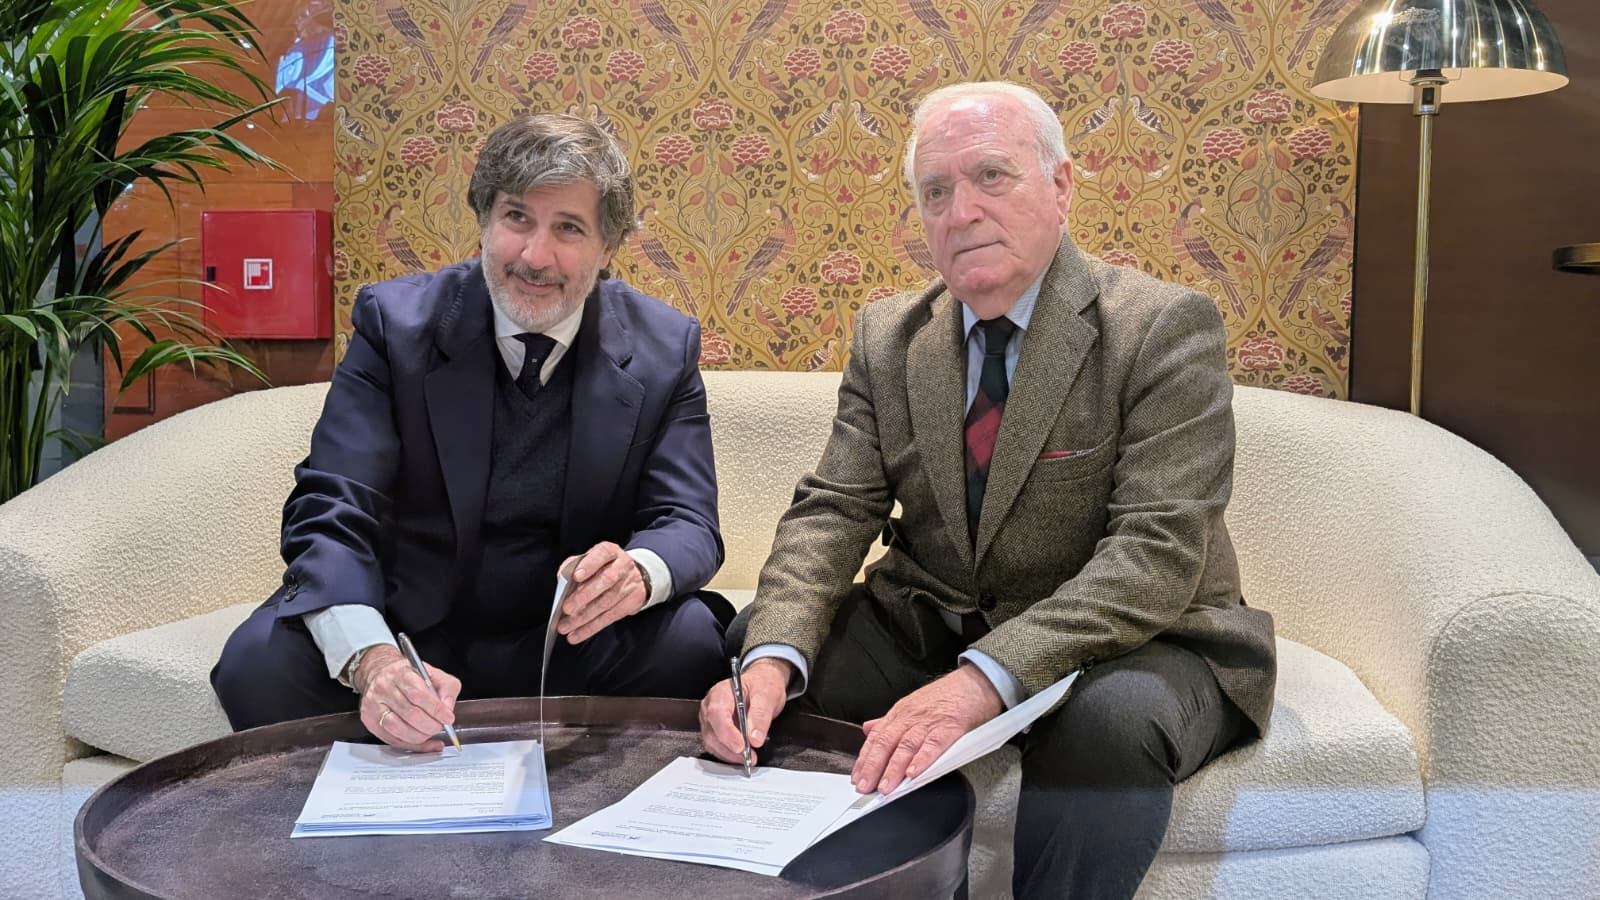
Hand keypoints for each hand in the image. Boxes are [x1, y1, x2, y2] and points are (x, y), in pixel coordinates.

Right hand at [354, 645, 460, 751]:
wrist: (379, 672)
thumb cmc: (408, 675)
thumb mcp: (433, 673)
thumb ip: (446, 688)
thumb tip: (448, 709)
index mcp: (401, 673)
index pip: (418, 694)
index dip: (435, 709)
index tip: (448, 718)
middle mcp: (384, 689)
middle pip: (410, 714)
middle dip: (430, 725)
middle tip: (440, 726)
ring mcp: (373, 706)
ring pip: (398, 729)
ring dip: (420, 737)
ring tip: (431, 733)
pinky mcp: (370, 720)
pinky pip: (392, 739)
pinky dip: (411, 745)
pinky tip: (424, 743)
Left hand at [558, 542, 647, 643]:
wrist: (636, 575)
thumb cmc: (606, 567)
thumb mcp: (593, 559)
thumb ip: (575, 565)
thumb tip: (562, 579)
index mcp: (611, 552)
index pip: (602, 554)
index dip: (590, 565)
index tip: (576, 576)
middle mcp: (622, 567)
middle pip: (606, 581)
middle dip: (584, 596)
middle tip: (567, 608)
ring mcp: (628, 586)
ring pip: (606, 603)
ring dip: (584, 618)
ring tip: (566, 626)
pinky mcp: (631, 603)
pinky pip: (609, 618)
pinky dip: (590, 628)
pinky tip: (577, 634)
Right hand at [700, 657, 791, 763]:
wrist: (761, 684)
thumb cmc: (762, 685)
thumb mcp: (767, 696)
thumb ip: (760, 716)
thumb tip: (755, 738)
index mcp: (721, 692)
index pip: (717, 713)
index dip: (727, 732)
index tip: (741, 746)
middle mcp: (710, 705)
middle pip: (711, 731)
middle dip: (729, 749)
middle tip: (750, 757)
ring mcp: (710, 719)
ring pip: (712, 742)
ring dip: (729, 754)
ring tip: (749, 758)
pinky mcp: (714, 730)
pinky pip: (716, 746)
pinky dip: (728, 754)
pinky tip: (741, 756)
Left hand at [852, 665, 1002, 794]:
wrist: (976, 683)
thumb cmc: (947, 696)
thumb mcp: (913, 703)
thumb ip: (889, 720)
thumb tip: (868, 729)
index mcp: (901, 713)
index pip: (877, 737)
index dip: (865, 758)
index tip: (857, 777)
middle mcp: (912, 717)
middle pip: (887, 742)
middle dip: (873, 766)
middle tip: (865, 786)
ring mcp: (930, 722)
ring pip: (906, 746)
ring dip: (894, 768)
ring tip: (886, 786)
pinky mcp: (950, 727)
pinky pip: (933, 745)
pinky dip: (922, 759)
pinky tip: (913, 773)